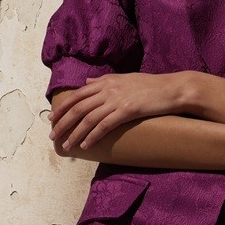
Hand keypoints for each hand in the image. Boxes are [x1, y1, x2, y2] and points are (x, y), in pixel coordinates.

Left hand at [49, 72, 189, 149]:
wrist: (172, 89)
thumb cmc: (151, 85)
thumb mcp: (124, 78)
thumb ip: (103, 80)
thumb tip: (86, 82)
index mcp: (106, 81)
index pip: (77, 95)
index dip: (62, 107)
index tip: (52, 118)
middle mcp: (108, 89)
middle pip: (78, 107)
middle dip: (62, 123)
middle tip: (53, 136)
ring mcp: (117, 100)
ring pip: (88, 118)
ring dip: (74, 134)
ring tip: (66, 146)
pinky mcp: (127, 111)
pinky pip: (105, 126)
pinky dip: (93, 136)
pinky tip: (86, 145)